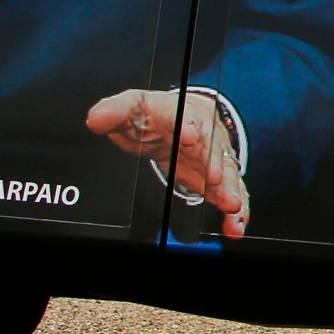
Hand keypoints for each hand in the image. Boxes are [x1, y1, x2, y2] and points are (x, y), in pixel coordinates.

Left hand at [87, 89, 250, 238]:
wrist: (183, 118)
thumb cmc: (156, 115)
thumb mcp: (132, 107)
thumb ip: (114, 112)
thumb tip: (96, 119)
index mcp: (180, 112)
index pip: (183, 115)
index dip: (186, 125)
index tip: (189, 137)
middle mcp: (203, 133)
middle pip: (211, 146)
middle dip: (214, 162)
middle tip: (215, 178)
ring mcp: (214, 156)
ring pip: (226, 171)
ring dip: (229, 188)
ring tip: (232, 206)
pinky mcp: (219, 177)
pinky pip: (232, 192)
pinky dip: (237, 210)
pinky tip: (235, 226)